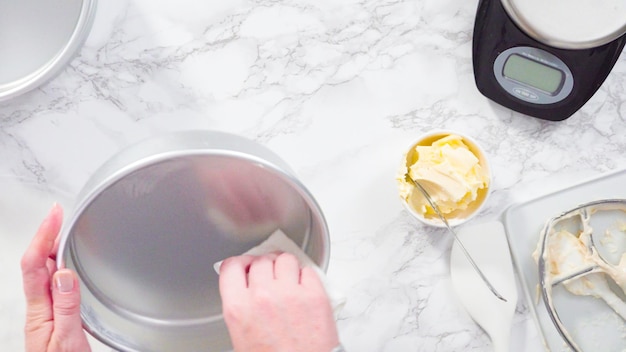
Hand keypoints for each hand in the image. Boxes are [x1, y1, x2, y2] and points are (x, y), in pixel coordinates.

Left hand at [21, 204, 90, 351]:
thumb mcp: (67, 341)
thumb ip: (66, 308)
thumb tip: (63, 273)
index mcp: (39, 313)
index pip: (34, 265)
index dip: (43, 236)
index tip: (55, 215)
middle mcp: (40, 311)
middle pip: (36, 264)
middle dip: (46, 235)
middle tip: (60, 215)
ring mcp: (47, 314)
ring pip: (44, 273)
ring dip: (51, 248)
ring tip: (63, 230)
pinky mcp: (56, 318)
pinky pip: (54, 284)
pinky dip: (60, 266)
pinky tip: (67, 263)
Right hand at [219, 253, 339, 351]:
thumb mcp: (241, 338)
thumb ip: (240, 308)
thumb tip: (244, 287)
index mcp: (238, 308)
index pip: (231, 267)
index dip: (240, 264)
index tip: (246, 266)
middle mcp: (262, 296)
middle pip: (260, 260)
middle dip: (265, 266)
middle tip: (270, 277)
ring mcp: (290, 293)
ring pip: (285, 259)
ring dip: (285, 267)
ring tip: (288, 280)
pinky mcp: (315, 295)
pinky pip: (308, 270)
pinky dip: (306, 276)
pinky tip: (303, 289)